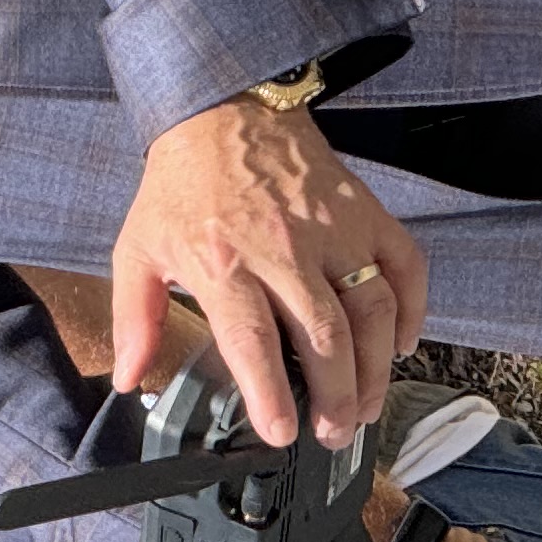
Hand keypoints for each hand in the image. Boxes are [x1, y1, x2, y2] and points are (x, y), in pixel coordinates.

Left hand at [110, 97, 429, 448]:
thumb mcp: (138, 248)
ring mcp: (333, 231)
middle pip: (324, 337)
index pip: (254, 341)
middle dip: (335, 398)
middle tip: (333, 432)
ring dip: (375, 369)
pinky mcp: (365, 213)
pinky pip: (405, 266)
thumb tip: (129, 377)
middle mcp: (284, 249)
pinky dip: (412, 311)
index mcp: (224, 262)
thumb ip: (134, 319)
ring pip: (372, 311)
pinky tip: (398, 344)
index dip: (271, 394)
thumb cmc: (185, 184)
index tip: (282, 431)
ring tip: (366, 405)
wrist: (224, 109)